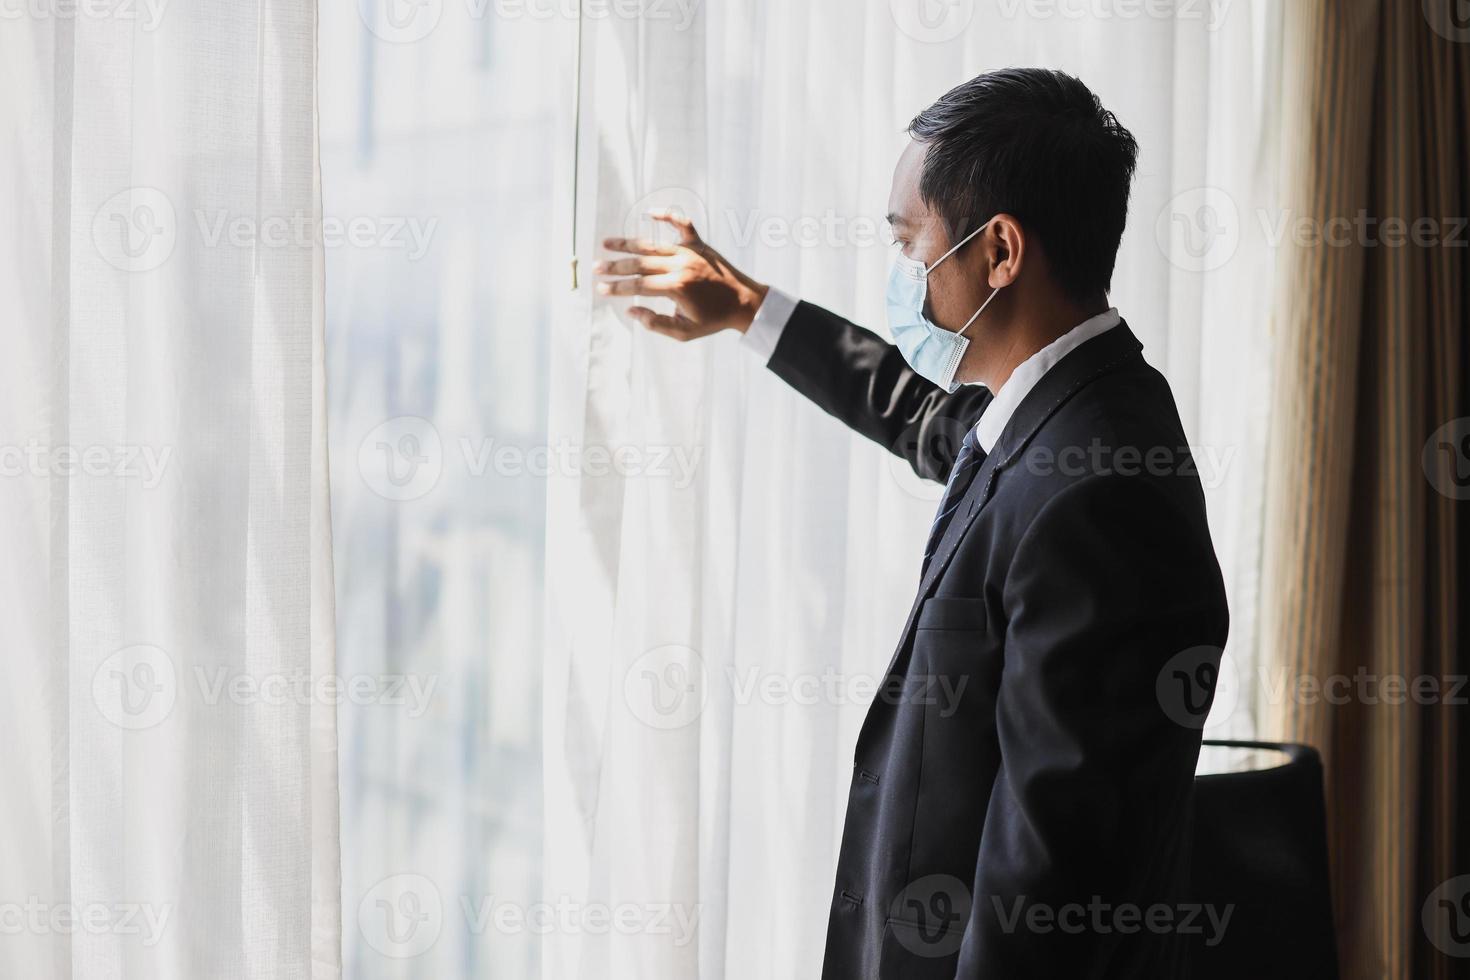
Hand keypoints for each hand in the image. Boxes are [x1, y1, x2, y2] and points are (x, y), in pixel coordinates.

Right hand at [594, 211, 768, 339]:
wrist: (745, 303)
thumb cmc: (713, 320)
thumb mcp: (684, 332)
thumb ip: (655, 323)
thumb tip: (630, 310)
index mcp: (676, 287)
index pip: (638, 285)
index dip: (617, 288)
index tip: (600, 289)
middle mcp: (681, 265)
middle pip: (640, 263)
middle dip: (615, 266)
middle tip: (596, 267)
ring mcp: (690, 252)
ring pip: (652, 244)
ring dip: (628, 244)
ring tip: (606, 243)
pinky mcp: (700, 244)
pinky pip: (682, 225)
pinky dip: (667, 216)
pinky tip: (649, 213)